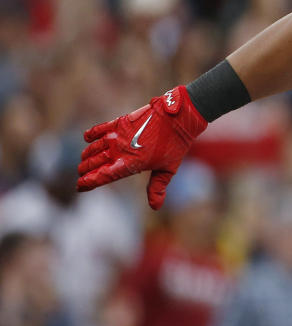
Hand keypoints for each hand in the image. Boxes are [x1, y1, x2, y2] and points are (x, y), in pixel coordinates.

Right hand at [77, 86, 207, 209]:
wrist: (178, 117)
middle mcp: (119, 150)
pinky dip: (91, 134)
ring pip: (94, 148)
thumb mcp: (167, 169)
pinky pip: (99, 129)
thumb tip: (155, 207)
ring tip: (84, 160)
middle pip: (94, 163)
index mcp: (130, 164)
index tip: (79, 186)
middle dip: (85, 170)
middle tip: (82, 174)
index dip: (89, 182)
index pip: (102, 176)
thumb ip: (157, 187)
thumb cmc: (175, 145)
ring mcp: (118, 135)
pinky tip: (87, 138)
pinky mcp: (119, 122)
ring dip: (87, 155)